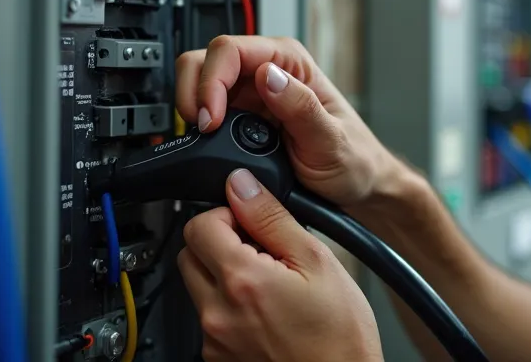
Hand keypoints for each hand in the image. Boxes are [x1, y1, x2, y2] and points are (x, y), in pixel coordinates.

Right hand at [176, 35, 404, 207]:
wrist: (356, 187)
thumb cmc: (353, 159)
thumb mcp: (331, 139)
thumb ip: (301, 107)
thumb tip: (269, 76)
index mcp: (289, 62)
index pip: (230, 50)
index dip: (211, 81)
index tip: (211, 119)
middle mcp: (267, 71)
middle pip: (205, 59)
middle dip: (194, 92)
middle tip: (202, 129)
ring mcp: (250, 95)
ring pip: (199, 82)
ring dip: (193, 109)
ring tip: (206, 138)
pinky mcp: (240, 119)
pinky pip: (205, 111)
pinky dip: (198, 126)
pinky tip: (212, 145)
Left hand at [177, 168, 381, 361]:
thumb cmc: (340, 335)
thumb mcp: (317, 260)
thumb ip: (272, 218)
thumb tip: (243, 186)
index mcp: (242, 281)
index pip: (199, 225)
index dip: (227, 215)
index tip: (251, 223)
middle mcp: (218, 313)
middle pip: (190, 254)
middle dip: (220, 242)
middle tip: (260, 250)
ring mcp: (214, 340)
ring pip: (199, 285)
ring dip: (224, 274)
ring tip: (269, 282)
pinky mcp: (217, 357)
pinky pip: (210, 317)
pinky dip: (229, 305)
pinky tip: (265, 309)